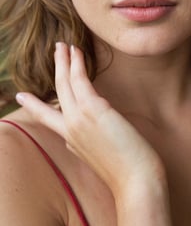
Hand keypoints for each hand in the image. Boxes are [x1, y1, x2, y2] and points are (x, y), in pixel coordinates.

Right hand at [16, 42, 164, 198]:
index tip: (21, 96)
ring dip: (65, 60)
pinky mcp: (93, 109)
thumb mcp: (98, 156)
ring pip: (65, 81)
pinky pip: (80, 80)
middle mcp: (70, 128)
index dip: (33, 105)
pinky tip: (77, 52)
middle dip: (56, 67)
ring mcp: (79, 117)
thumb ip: (84, 143)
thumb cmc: (126, 170)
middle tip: (56, 50)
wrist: (136, 180)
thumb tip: (77, 136)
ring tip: (64, 44)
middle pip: (57, 90)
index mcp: (71, 139)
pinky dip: (77, 63)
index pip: (48, 118)